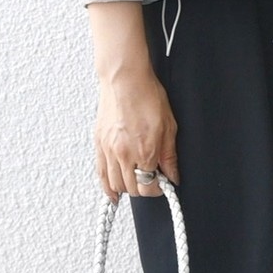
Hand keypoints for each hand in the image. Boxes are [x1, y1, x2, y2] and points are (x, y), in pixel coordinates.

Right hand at [93, 66, 179, 201]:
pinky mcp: (99, 144)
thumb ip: (169, 156)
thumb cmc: (147, 96)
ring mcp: (109, 150)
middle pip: (131, 188)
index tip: (162, 184)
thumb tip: (173, 176)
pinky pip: (100, 173)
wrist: (124, 79)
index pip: (148, 186)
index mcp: (144, 151)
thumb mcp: (169, 127)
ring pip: (114, 185)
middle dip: (144, 188)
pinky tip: (113, 193)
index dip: (157, 189)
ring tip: (135, 181)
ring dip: (127, 188)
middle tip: (151, 180)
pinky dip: (106, 186)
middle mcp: (124, 154)